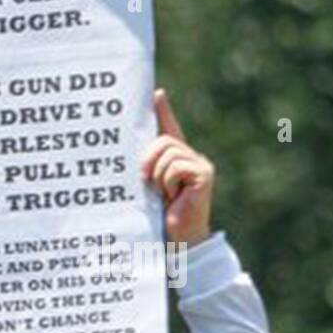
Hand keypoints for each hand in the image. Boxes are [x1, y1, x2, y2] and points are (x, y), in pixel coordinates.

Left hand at [140, 89, 213, 245]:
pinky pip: (175, 166)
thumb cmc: (158, 217)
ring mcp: (199, 163)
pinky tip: (173, 196)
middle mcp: (189, 156)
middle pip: (162, 140)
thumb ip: (143, 169)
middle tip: (144, 181)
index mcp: (174, 159)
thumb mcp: (146, 189)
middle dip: (147, 159)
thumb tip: (128, 154)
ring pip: (167, 153)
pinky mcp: (204, 173)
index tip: (156, 93)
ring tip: (161, 193)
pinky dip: (167, 182)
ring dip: (156, 176)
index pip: (168, 128)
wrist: (178, 239)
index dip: (163, 110)